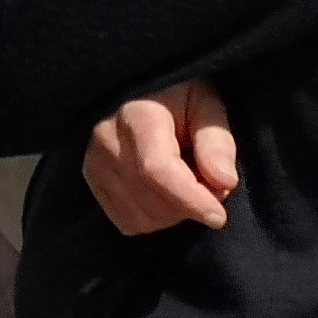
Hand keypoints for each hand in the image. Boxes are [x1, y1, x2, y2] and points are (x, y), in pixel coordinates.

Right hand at [86, 80, 238, 234]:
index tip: (218, 217)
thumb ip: (217, 142)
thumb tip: (224, 182)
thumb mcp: (207, 106)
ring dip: (174, 214)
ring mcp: (95, 165)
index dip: (190, 198)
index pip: (157, 169)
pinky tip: (164, 194)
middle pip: (152, 200)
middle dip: (190, 204)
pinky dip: (155, 219)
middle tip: (210, 183)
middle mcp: (108, 142)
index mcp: (138, 115)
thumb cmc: (180, 97)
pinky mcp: (93, 184)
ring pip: (142, 217)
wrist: (139, 94)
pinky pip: (129, 223)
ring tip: (186, 183)